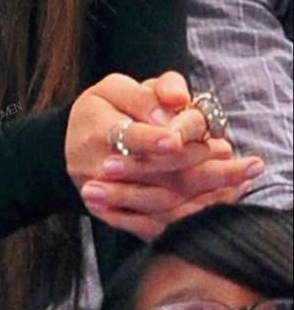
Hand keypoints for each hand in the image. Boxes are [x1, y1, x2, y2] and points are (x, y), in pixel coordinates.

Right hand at [66, 72, 264, 240]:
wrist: (73, 144)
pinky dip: (190, 215)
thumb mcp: (115, 87)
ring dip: (202, 193)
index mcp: (96, 129)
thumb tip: (177, 100)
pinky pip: (157, 224)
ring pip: (158, 203)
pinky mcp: (119, 216)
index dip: (152, 139)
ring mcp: (109, 196)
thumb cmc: (102, 109)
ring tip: (237, 178)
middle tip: (231, 154)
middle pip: (150, 173)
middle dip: (194, 165)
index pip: (127, 136)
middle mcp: (99, 166)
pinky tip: (218, 200)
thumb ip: (147, 91)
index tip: (177, 138)